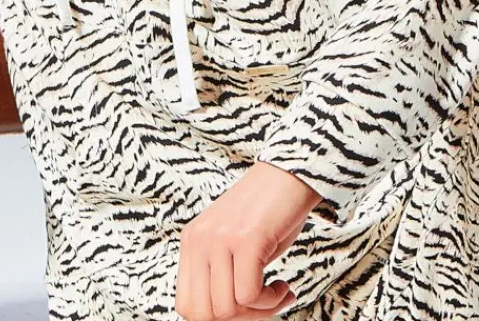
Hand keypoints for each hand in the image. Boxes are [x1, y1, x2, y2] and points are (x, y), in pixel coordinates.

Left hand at [174, 159, 323, 320]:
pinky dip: (271, 301)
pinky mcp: (245, 240)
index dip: (218, 318)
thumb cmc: (269, 212)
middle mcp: (199, 240)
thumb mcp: (233, 242)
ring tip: (278, 293)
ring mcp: (220, 239)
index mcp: (191, 241)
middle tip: (264, 304)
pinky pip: (249, 295)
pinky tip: (284, 285)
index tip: (247, 308)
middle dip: (239, 319)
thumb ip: (220, 272)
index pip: (187, 305)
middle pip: (203, 314)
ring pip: (227, 309)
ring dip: (260, 311)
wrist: (291, 174)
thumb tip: (225, 317)